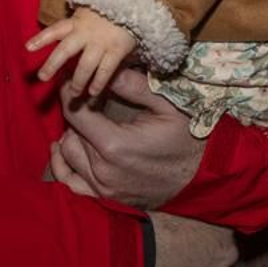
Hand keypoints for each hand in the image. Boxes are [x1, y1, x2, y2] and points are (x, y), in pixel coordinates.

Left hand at [27, 7, 136, 95]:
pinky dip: (99, 82)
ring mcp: (101, 42)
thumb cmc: (107, 11)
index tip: (27, 48)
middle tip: (42, 78)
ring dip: (77, 81)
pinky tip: (93, 93)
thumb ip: (75, 24)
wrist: (134, 4)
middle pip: (65, 50)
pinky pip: (105, 70)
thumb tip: (59, 37)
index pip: (55, 30)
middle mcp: (86, 32)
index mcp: (76, 22)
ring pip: (85, 65)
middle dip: (52, 65)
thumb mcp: (87, 12)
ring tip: (73, 93)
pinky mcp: (117, 50)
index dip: (41, 38)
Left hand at [55, 70, 204, 208]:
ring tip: (87, 122)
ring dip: (73, 135)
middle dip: (76, 112)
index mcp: (115, 145)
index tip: (71, 79)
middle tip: (88, 99)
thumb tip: (106, 69)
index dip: (69, 93)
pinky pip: (70, 182)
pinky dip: (65, 165)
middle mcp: (103, 169)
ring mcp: (103, 187)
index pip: (74, 113)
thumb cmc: (187, 139)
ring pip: (67, 155)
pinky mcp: (105, 197)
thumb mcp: (167, 105)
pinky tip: (68, 149)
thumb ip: (134, 86)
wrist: (203, 178)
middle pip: (70, 132)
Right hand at [144, 211, 236, 266]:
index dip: (209, 244)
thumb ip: (193, 226)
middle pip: (224, 262)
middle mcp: (227, 256)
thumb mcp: (178, 217)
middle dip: (210, 263)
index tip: (197, 246)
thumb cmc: (153, 232)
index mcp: (222, 232)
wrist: (140, 257)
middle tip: (188, 263)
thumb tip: (188, 229)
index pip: (225, 239)